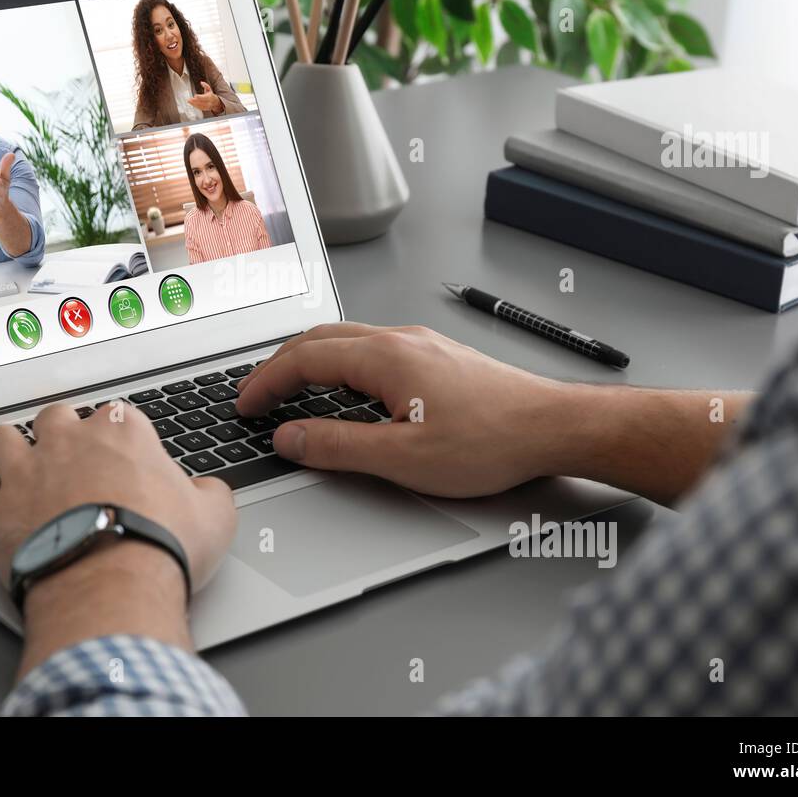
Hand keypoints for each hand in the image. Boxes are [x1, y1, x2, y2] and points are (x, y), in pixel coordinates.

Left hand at [0, 403, 236, 602]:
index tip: (121, 456)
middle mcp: (68, 442)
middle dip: (58, 433)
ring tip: (14, 466)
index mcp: (121, 433)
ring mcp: (25, 473)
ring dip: (5, 450)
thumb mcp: (213, 517)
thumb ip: (210, 494)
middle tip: (68, 457)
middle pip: (54, 416)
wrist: (113, 587)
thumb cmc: (159, 548)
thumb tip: (210, 493)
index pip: (115, 414)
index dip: (117, 436)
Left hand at [187, 81, 224, 113]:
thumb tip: (201, 82)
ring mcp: (206, 106)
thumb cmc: (210, 95)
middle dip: (195, 101)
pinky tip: (190, 103)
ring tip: (188, 101)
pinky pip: (199, 107)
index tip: (195, 96)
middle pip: (201, 102)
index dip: (200, 97)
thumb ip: (205, 85)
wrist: (215, 103)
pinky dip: (194, 105)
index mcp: (210, 97)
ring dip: (193, 103)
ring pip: (199, 105)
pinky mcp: (204, 109)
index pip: (205, 97)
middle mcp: (208, 102)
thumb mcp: (209, 89)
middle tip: (189, 99)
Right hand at [235, 323, 579, 497]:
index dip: (266, 382)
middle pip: (320, 339)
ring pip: (347, 339)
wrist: (553, 426)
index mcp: (384, 356)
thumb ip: (337, 446)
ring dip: (309, 361)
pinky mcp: (436, 356)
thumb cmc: (492, 440)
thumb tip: (288, 438)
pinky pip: (371, 348)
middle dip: (279, 365)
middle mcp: (399, 339)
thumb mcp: (402, 457)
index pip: (304, 360)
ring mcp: (420, 344)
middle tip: (256, 394)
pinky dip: (339, 363)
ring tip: (289, 389)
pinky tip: (344, 388)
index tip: (244, 404)